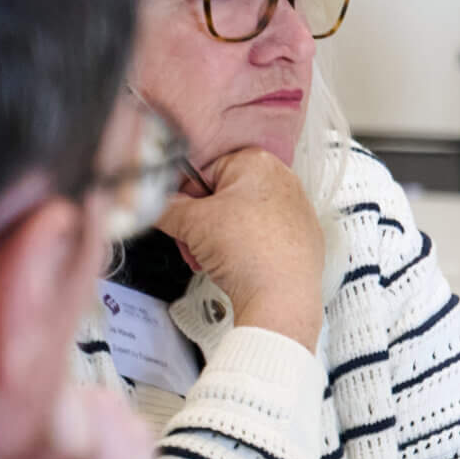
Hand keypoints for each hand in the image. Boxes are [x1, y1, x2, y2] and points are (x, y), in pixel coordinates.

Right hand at [154, 147, 323, 349]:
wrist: (281, 296)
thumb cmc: (248, 252)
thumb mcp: (190, 222)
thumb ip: (165, 207)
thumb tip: (157, 204)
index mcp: (257, 162)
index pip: (204, 170)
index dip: (186, 196)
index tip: (179, 214)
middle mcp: (284, 180)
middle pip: (222, 196)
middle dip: (200, 221)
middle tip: (192, 239)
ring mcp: (297, 209)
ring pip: (240, 218)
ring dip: (216, 238)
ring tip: (211, 256)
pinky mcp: (302, 236)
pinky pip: (262, 235)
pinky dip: (243, 247)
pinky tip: (235, 264)